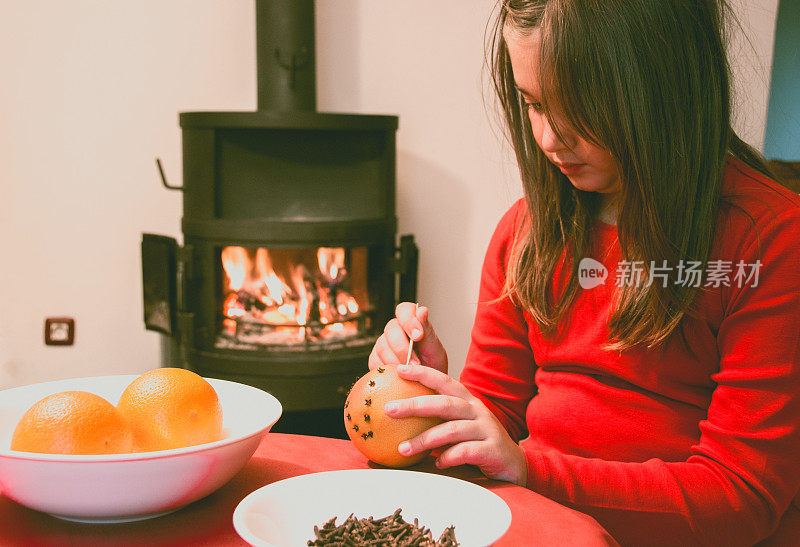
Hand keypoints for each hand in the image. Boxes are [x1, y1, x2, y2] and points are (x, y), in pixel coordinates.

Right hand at [369, 303, 447, 373]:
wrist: (426, 388)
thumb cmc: (432, 367)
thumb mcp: (435, 350)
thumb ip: (427, 331)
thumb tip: (422, 310)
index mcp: (411, 323)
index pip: (404, 310)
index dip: (409, 320)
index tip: (418, 336)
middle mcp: (395, 331)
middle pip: (391, 329)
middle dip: (404, 347)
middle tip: (416, 363)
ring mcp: (383, 344)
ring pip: (382, 346)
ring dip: (397, 361)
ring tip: (410, 372)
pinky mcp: (375, 359)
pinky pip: (375, 362)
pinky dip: (388, 370)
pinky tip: (398, 376)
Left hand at [384, 364, 527, 486]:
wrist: (514, 465)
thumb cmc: (478, 443)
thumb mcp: (458, 426)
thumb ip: (437, 421)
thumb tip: (399, 418)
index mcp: (467, 401)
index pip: (444, 381)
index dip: (422, 373)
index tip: (399, 369)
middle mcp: (477, 410)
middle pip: (444, 403)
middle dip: (415, 405)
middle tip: (390, 409)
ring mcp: (486, 429)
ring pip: (452, 430)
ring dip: (425, 439)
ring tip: (403, 449)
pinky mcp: (492, 449)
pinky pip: (465, 452)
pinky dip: (449, 457)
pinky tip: (438, 463)